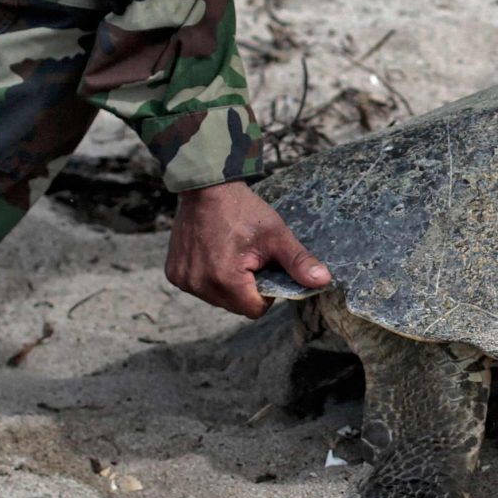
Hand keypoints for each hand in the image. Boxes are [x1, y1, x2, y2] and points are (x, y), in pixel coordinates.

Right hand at [164, 180, 331, 318]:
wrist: (207, 187)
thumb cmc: (243, 210)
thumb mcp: (276, 235)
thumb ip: (298, 262)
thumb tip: (323, 281)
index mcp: (225, 280)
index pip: (255, 310)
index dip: (266, 293)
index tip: (264, 268)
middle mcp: (199, 285)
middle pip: (235, 305)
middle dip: (246, 288)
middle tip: (248, 258)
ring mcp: (183, 280)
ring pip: (217, 298)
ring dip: (227, 283)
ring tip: (229, 253)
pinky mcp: (173, 273)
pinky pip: (199, 286)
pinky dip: (208, 276)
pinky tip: (213, 252)